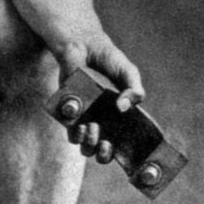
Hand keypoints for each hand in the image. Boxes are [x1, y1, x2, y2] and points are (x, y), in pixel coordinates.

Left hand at [55, 34, 144, 163]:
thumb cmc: (109, 61)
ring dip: (88, 144)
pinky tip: (80, 120)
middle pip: (102, 152)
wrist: (83, 47)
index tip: (131, 157)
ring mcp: (85, 119)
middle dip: (104, 155)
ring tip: (92, 127)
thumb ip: (134, 89)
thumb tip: (125, 107)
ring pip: (84, 145)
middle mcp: (103, 123)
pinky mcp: (68, 112)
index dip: (128, 156)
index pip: (125, 144)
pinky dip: (74, 130)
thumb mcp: (128, 73)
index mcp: (121, 118)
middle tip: (106, 143)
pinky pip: (69, 129)